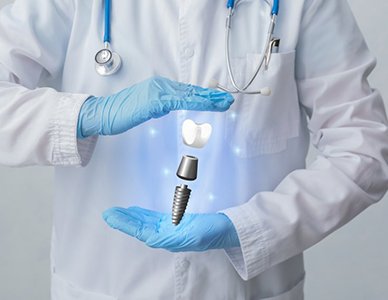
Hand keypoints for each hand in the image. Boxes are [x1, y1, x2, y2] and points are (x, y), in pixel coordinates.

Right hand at [77, 76, 233, 137]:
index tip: (218, 99)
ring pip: (189, 95)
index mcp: (160, 87)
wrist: (104, 114)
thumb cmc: (123, 112)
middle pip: (191, 91)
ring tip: (224, 103)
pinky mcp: (154, 100)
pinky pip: (180, 102)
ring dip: (209, 99)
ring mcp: (158, 91)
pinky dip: (196, 103)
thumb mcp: (146, 107)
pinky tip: (207, 105)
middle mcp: (161, 86)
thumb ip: (160, 105)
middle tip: (228, 100)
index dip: (203, 95)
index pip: (186, 92)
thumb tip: (170, 108)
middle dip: (211, 96)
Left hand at [102, 206, 239, 251]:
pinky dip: (144, 214)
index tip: (111, 217)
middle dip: (124, 221)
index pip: (141, 232)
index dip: (125, 225)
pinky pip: (155, 218)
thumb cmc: (212, 231)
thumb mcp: (192, 235)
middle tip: (108, 212)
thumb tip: (149, 239)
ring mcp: (171, 229)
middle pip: (140, 228)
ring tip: (117, 211)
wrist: (227, 229)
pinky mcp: (176, 222)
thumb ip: (172, 237)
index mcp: (168, 239)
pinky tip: (137, 211)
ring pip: (146, 223)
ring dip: (131, 217)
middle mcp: (167, 235)